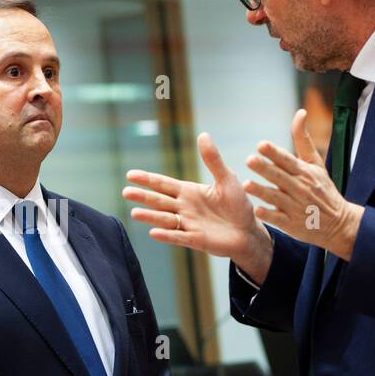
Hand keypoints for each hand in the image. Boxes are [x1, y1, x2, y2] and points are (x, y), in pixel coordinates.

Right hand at [124, 133, 273, 281]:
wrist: (249, 232)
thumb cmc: (238, 205)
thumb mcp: (227, 179)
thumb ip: (213, 160)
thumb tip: (203, 135)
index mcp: (189, 192)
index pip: (164, 184)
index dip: (148, 179)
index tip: (130, 174)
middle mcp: (185, 208)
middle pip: (159, 201)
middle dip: (143, 196)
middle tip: (125, 192)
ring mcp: (189, 225)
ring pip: (165, 219)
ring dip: (150, 217)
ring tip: (134, 213)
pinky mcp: (197, 240)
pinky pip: (179, 237)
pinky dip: (167, 235)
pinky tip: (154, 233)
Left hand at [242, 110, 364, 259]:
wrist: (338, 223)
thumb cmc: (322, 189)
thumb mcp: (316, 164)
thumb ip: (303, 140)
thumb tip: (300, 112)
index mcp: (304, 172)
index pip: (287, 160)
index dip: (274, 153)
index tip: (261, 145)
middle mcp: (300, 188)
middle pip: (280, 177)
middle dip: (265, 168)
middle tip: (249, 160)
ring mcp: (296, 207)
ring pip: (276, 197)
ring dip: (262, 191)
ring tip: (246, 185)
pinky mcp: (292, 224)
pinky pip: (279, 219)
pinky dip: (269, 214)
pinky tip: (257, 210)